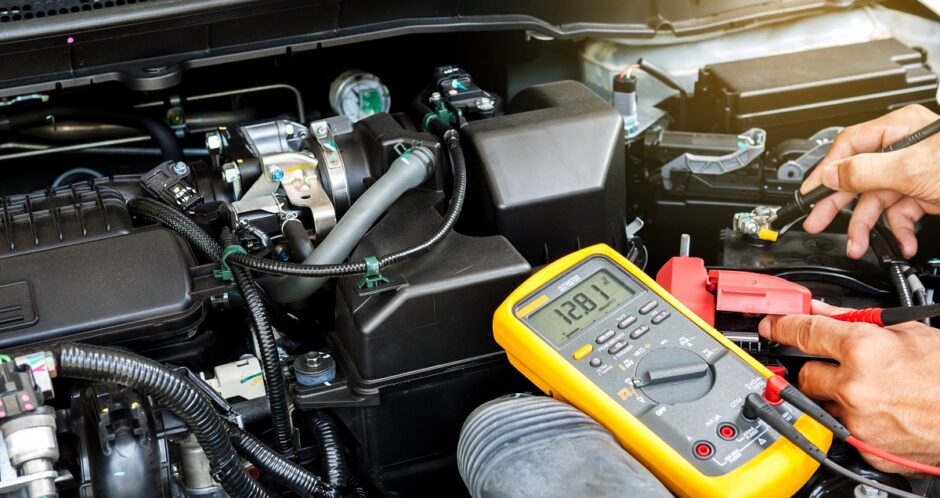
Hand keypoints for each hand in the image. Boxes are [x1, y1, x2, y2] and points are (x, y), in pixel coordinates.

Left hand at [758, 300, 939, 473]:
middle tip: (844, 366)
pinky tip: (879, 411)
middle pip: (805, 374)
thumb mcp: (905, 332)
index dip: (781, 326)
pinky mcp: (865, 449)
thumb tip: (819, 309)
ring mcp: (859, 422)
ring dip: (836, 396)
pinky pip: (842, 429)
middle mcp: (855, 388)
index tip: (770, 325)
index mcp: (863, 351)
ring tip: (872, 389)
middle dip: (818, 368)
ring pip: (821, 404)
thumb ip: (852, 320)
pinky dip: (854, 420)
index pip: (802, 332)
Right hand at [800, 104, 939, 258]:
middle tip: (818, 223)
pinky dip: (901, 230)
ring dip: (870, 227)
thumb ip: (865, 170)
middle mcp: (904, 149)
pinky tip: (903, 242)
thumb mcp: (911, 168)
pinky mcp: (928, 193)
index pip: (849, 147)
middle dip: (841, 205)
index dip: (826, 172)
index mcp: (897, 130)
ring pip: (880, 200)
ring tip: (860, 246)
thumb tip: (831, 174)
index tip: (810, 194)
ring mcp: (916, 172)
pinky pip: (904, 213)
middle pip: (860, 177)